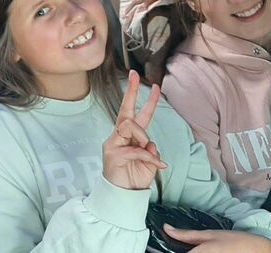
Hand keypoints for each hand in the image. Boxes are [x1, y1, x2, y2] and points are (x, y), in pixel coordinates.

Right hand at [102, 70, 165, 189]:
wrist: (123, 195)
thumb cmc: (134, 177)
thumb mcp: (149, 162)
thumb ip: (150, 150)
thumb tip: (150, 143)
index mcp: (130, 136)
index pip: (137, 114)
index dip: (146, 100)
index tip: (153, 84)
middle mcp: (119, 136)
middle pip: (125, 110)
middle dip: (131, 91)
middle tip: (134, 75)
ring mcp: (113, 143)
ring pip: (130, 126)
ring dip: (143, 137)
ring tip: (148, 155)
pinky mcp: (112, 154)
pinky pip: (134, 149)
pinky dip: (148, 157)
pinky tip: (158, 166)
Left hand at [164, 225, 270, 252]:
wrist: (260, 250)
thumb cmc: (235, 241)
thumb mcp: (209, 234)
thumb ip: (186, 234)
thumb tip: (166, 228)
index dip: (161, 252)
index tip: (154, 249)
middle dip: (174, 252)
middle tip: (166, 248)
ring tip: (184, 248)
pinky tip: (197, 251)